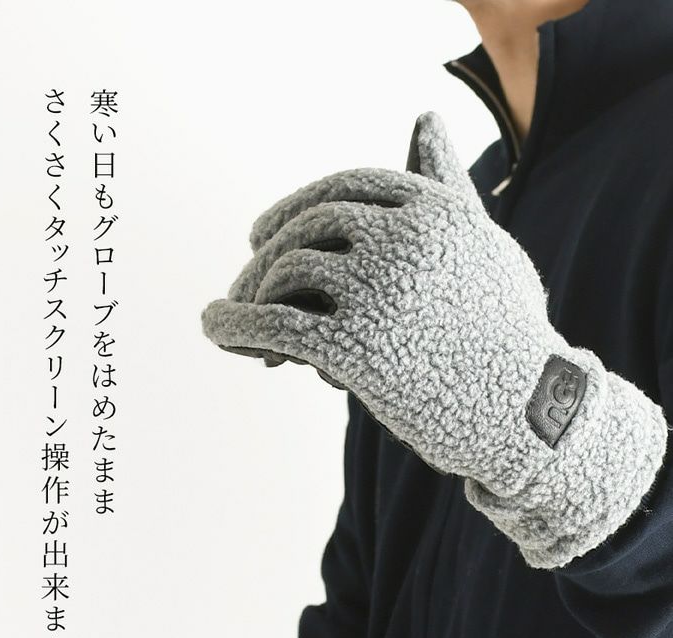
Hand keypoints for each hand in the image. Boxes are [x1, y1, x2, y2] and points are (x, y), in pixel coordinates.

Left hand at [201, 111, 665, 567]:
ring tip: (234, 325)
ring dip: (250, 296)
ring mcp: (381, 290)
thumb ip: (446, 184)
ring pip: (286, 272)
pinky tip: (211, 328)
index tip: (261, 235)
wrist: (533, 414)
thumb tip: (423, 118)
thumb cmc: (508, 331)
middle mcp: (406, 238)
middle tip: (244, 286)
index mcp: (436, 209)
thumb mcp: (484, 245)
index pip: (345, 189)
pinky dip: (233, 324)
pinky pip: (274, 325)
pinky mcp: (359, 348)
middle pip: (309, 226)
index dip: (296, 209)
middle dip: (266, 256)